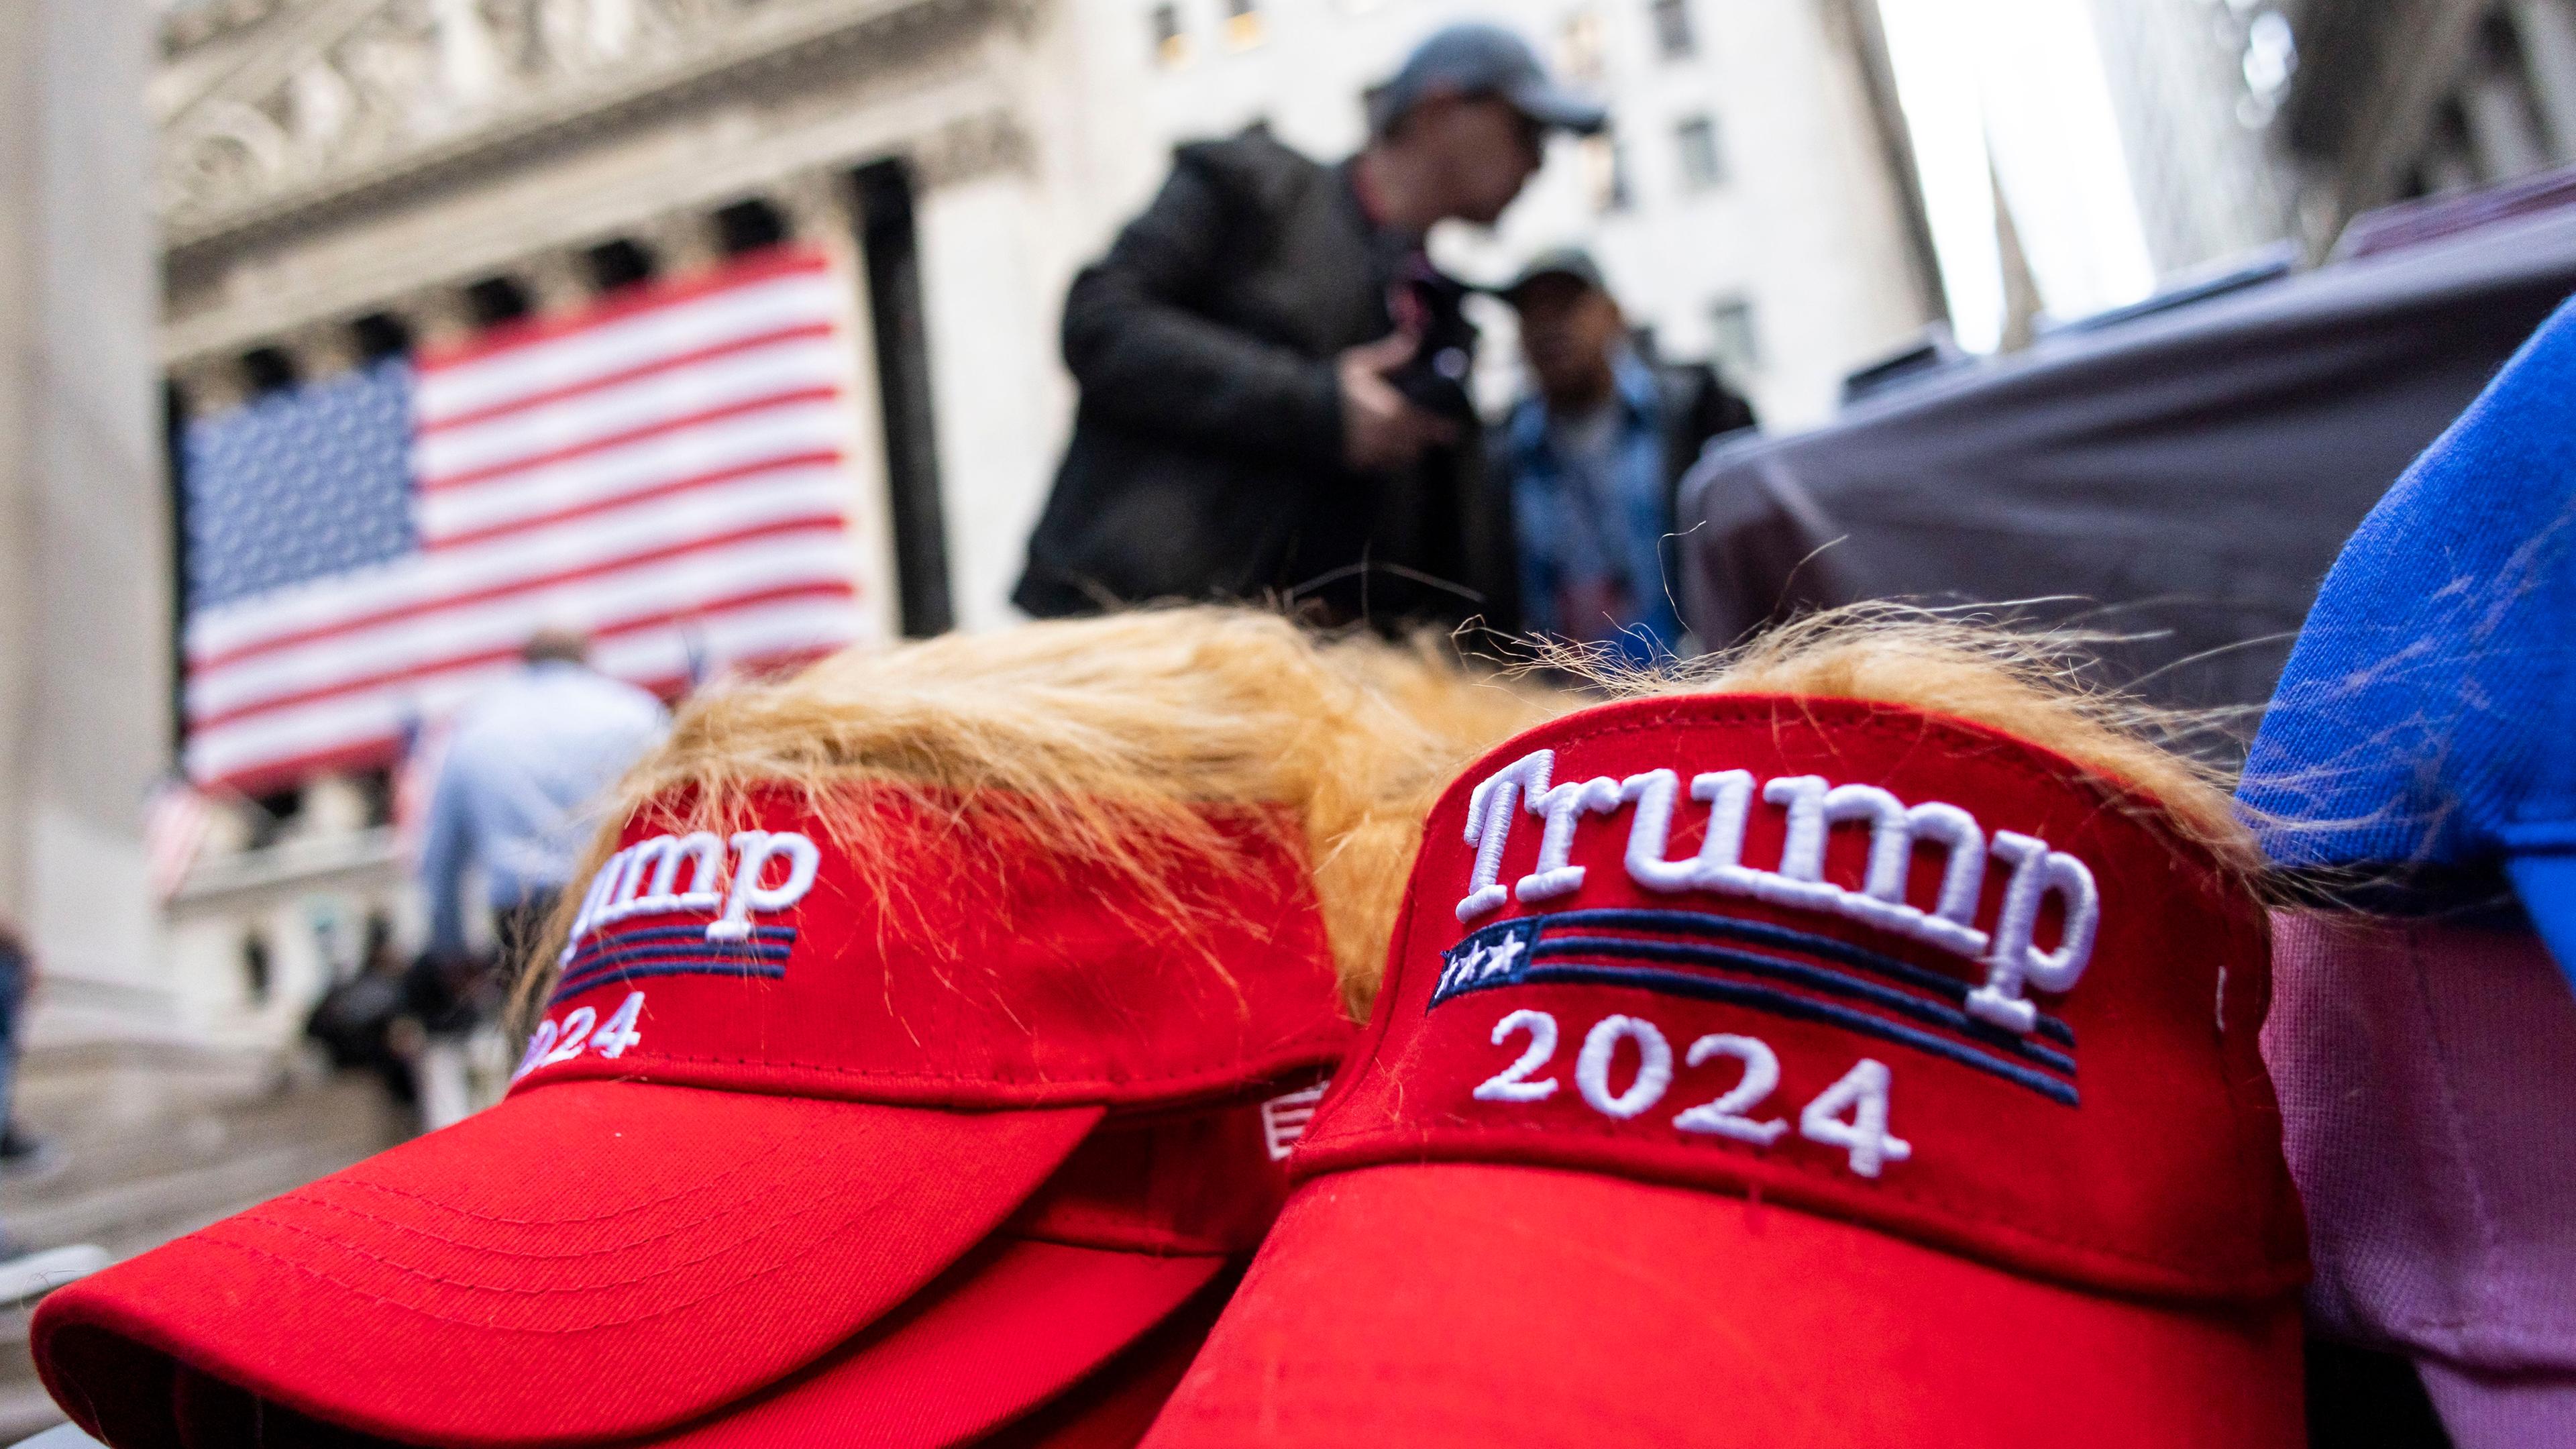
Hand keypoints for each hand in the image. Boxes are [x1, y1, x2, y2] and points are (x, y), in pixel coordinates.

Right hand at [1338, 330, 1457, 472]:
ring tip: (1410, 439)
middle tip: (1434, 434)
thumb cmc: (1330, 383)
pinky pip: (1381, 464)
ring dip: (1409, 449)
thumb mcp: (1360, 364)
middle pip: (1416, 444)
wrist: (1296, 410)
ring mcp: (1369, 452)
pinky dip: (1389, 458)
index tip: (1453, 429)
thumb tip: (1414, 337)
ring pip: (1401, 457)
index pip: (1425, 423)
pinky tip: (1387, 447)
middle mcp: (1384, 436)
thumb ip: (1391, 355)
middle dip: (1425, 438)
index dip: (1441, 427)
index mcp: (1390, 410)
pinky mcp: (1356, 462)